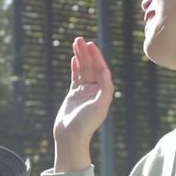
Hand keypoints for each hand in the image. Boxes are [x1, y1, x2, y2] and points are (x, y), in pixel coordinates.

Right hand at [52, 37, 114, 172]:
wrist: (70, 136)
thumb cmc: (85, 124)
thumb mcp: (98, 107)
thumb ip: (105, 89)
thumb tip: (106, 71)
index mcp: (103, 92)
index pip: (101, 70)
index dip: (96, 57)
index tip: (90, 45)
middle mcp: (95, 91)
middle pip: (91, 67)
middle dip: (86, 53)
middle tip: (80, 39)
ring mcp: (84, 92)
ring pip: (83, 70)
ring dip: (80, 57)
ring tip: (76, 43)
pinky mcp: (74, 95)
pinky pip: (75, 77)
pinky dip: (75, 68)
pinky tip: (74, 58)